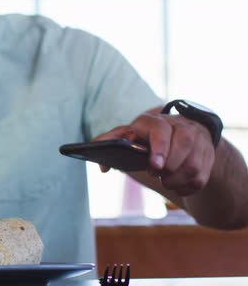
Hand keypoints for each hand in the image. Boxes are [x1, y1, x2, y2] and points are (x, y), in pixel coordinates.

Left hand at [95, 110, 215, 196]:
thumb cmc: (145, 136)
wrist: (176, 130)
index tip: (155, 167)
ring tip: (165, 181)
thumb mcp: (127, 135)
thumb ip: (110, 144)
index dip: (159, 149)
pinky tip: (177, 186)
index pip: (161, 130)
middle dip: (169, 167)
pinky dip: (187, 187)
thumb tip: (103, 167)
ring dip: (177, 180)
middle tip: (157, 175)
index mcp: (155, 121)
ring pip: (194, 165)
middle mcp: (180, 126)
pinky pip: (201, 178)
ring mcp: (197, 140)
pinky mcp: (207, 156)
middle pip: (183, 145)